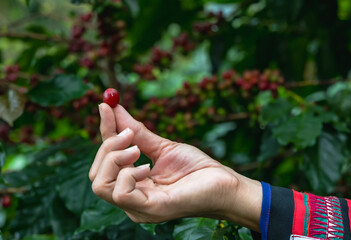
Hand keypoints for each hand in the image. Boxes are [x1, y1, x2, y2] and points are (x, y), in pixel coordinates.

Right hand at [89, 103, 261, 230]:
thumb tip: (113, 108)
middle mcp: (130, 198)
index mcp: (132, 183)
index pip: (104, 160)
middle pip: (95, 175)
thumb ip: (136, 132)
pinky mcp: (150, 209)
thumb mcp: (162, 146)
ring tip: (139, 150)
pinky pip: (120, 193)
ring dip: (115, 159)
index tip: (104, 105)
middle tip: (130, 135)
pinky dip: (129, 173)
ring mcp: (138, 207)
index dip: (104, 131)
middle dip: (108, 147)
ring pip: (100, 185)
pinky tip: (148, 167)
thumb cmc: (196, 168)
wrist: (224, 184)